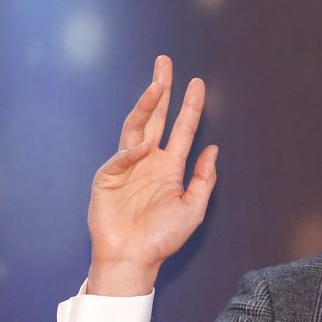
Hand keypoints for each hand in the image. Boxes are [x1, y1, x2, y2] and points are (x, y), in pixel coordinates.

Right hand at [87, 56, 217, 295]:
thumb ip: (204, 179)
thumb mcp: (194, 208)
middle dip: (161, 91)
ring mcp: (128, 166)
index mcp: (170, 166)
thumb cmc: (163, 237)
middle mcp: (149, 160)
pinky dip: (131, 152)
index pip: (183, 129)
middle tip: (165, 63)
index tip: (198, 83)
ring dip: (146, 106)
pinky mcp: (108, 177)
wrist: (135, 258)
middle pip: (155, 118)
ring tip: (156, 85)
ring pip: (136, 127)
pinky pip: (121, 158)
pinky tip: (144, 149)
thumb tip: (214, 149)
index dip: (191, 107)